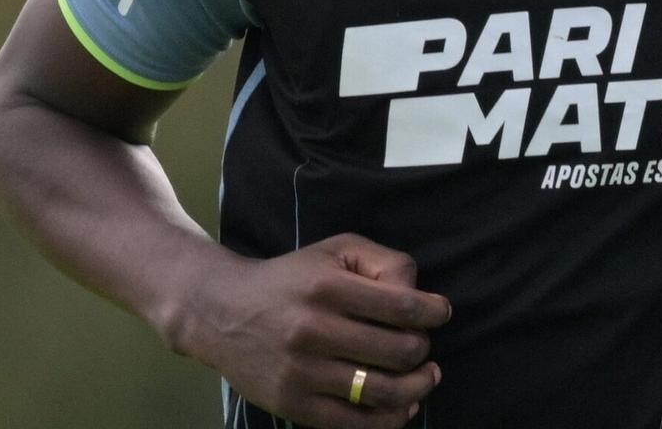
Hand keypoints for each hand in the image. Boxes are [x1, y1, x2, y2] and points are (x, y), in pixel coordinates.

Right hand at [170, 233, 450, 428]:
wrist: (221, 312)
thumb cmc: (293, 278)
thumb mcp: (336, 250)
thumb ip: (384, 262)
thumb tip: (419, 297)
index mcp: (327, 288)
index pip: (403, 307)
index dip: (434, 312)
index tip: (440, 313)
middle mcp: (313, 331)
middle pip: (400, 352)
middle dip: (423, 349)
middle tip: (422, 346)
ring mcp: (302, 373)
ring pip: (383, 392)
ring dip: (418, 388)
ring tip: (426, 378)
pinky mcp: (292, 404)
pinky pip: (354, 424)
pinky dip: (388, 420)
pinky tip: (402, 406)